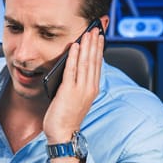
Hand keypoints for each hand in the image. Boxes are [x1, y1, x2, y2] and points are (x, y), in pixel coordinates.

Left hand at [43, 26, 103, 142]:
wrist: (62, 134)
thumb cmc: (65, 117)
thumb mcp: (75, 98)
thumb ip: (75, 84)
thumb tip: (71, 67)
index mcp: (92, 90)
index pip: (97, 65)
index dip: (99, 50)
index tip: (99, 37)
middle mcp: (89, 88)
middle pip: (94, 61)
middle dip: (95, 43)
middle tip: (96, 28)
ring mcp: (80, 89)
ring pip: (86, 63)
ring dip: (87, 46)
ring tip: (87, 33)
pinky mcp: (68, 91)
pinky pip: (72, 70)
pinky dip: (74, 57)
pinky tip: (75, 46)